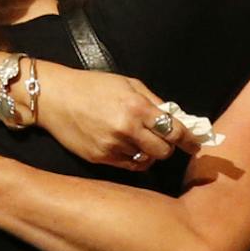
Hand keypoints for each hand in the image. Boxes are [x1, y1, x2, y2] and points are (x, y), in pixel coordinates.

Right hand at [33, 63, 205, 169]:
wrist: (54, 98)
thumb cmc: (92, 86)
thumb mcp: (128, 84)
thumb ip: (153, 101)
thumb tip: (176, 117)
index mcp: (137, 107)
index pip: (174, 130)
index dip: (188, 139)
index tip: (195, 144)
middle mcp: (126, 129)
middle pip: (164, 151)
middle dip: (168, 146)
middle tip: (164, 140)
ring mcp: (113, 146)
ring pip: (147, 161)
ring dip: (150, 154)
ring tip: (141, 141)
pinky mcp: (100, 158)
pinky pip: (129, 166)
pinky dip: (134, 160)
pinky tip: (128, 148)